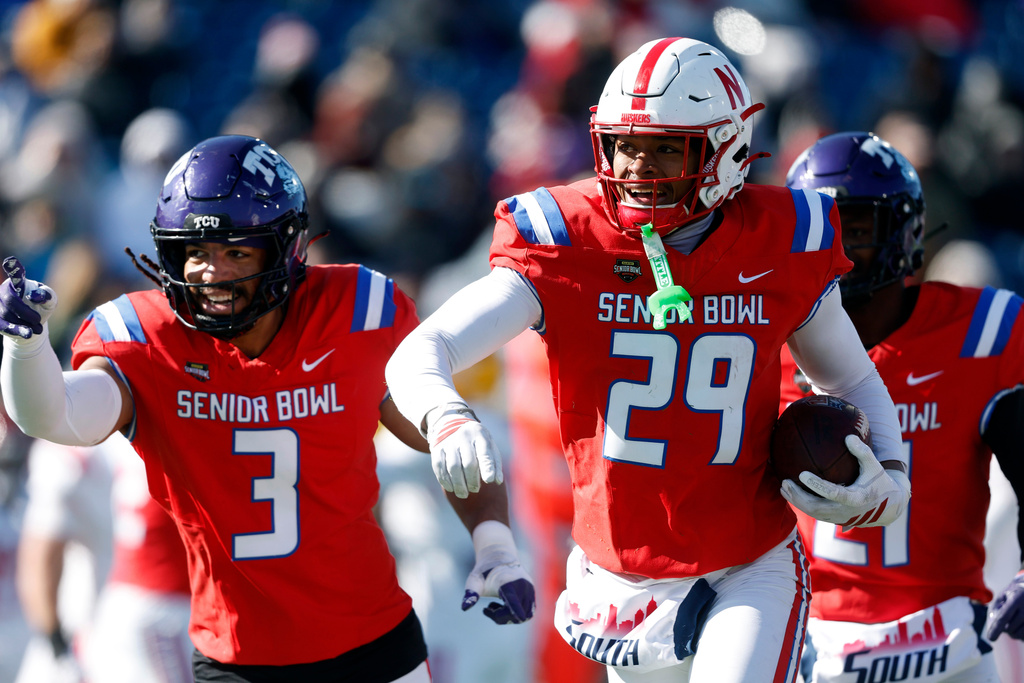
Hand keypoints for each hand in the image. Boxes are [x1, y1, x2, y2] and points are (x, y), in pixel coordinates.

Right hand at [0, 256, 56, 338]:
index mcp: (18, 282)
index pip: (15, 273)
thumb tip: (36, 296)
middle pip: (9, 299)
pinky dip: (15, 330)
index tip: (11, 260)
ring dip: (23, 323)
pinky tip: (26, 334)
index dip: (13, 268)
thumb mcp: (49, 301)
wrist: (33, 324)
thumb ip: (47, 296)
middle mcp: (4, 290)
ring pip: (5, 314)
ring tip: (38, 329)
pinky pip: (2, 325)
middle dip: (25, 312)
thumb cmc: (41, 307)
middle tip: (38, 320)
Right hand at [426, 402, 502, 497]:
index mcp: (480, 435)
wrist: (451, 423)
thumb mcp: (489, 445)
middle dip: (472, 480)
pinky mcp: (437, 449)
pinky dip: (445, 480)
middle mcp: (464, 437)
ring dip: (459, 484)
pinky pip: (439, 467)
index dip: (487, 467)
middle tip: (475, 490)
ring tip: (464, 494)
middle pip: (468, 463)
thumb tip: (497, 481)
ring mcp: (449, 442)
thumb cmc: (476, 441)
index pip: (484, 453)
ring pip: (453, 467)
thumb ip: (494, 463)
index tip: (489, 481)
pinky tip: (451, 488)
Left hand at [463, 521, 534, 624]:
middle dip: (501, 618)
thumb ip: (470, 594)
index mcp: (507, 582)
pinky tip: (504, 605)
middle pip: (516, 614)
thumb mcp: (474, 581)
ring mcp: (529, 589)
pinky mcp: (532, 593)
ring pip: (524, 616)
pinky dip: (516, 614)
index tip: (519, 618)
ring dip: (509, 617)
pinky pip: (528, 612)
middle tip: (488, 608)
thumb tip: (464, 608)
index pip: (513, 599)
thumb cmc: (484, 571)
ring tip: (495, 606)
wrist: (499, 556)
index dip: (516, 609)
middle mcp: (522, 585)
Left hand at [781, 434, 910, 527]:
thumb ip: (863, 452)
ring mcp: (839, 518)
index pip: (833, 493)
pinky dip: (802, 505)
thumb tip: (848, 436)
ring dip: (796, 502)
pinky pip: (815, 514)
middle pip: (817, 508)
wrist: (889, 507)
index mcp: (856, 498)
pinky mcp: (835, 520)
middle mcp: (846, 512)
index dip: (816, 485)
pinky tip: (791, 493)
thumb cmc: (879, 482)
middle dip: (798, 497)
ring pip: (813, 513)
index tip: (801, 474)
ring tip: (783, 487)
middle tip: (785, 482)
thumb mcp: (875, 466)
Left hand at [986, 572, 1023, 640]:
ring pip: (1018, 634)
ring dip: (1012, 633)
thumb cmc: (1014, 594)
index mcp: (1017, 598)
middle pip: (1010, 627)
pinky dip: (1021, 635)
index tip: (991, 638)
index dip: (996, 628)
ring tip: (1013, 623)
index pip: (1004, 617)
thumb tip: (991, 625)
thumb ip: (995, 608)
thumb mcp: (1003, 596)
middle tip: (1005, 622)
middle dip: (1004, 628)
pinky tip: (1020, 626)